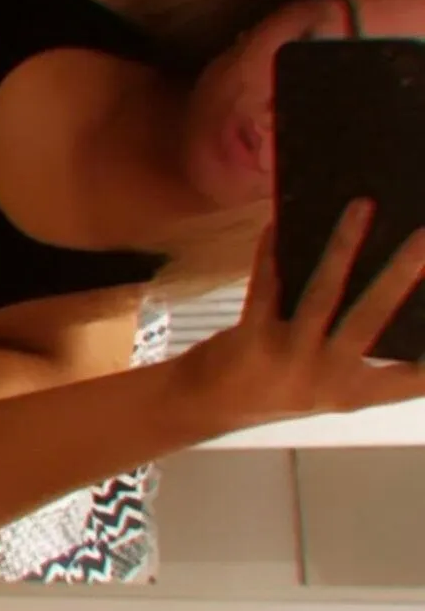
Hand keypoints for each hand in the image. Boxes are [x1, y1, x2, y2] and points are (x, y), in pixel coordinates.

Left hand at [180, 200, 424, 428]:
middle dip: (402, 273)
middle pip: (371, 317)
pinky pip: (266, 283)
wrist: (207, 404)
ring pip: (322, 292)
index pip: (412, 378)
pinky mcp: (250, 337)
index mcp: (351, 392)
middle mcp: (325, 377)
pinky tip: (279, 222)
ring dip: (344, 244)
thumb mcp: (324, 386)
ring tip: (362, 206)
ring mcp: (287, 357)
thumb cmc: (275, 384)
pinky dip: (272, 250)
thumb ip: (357, 356)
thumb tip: (388, 282)